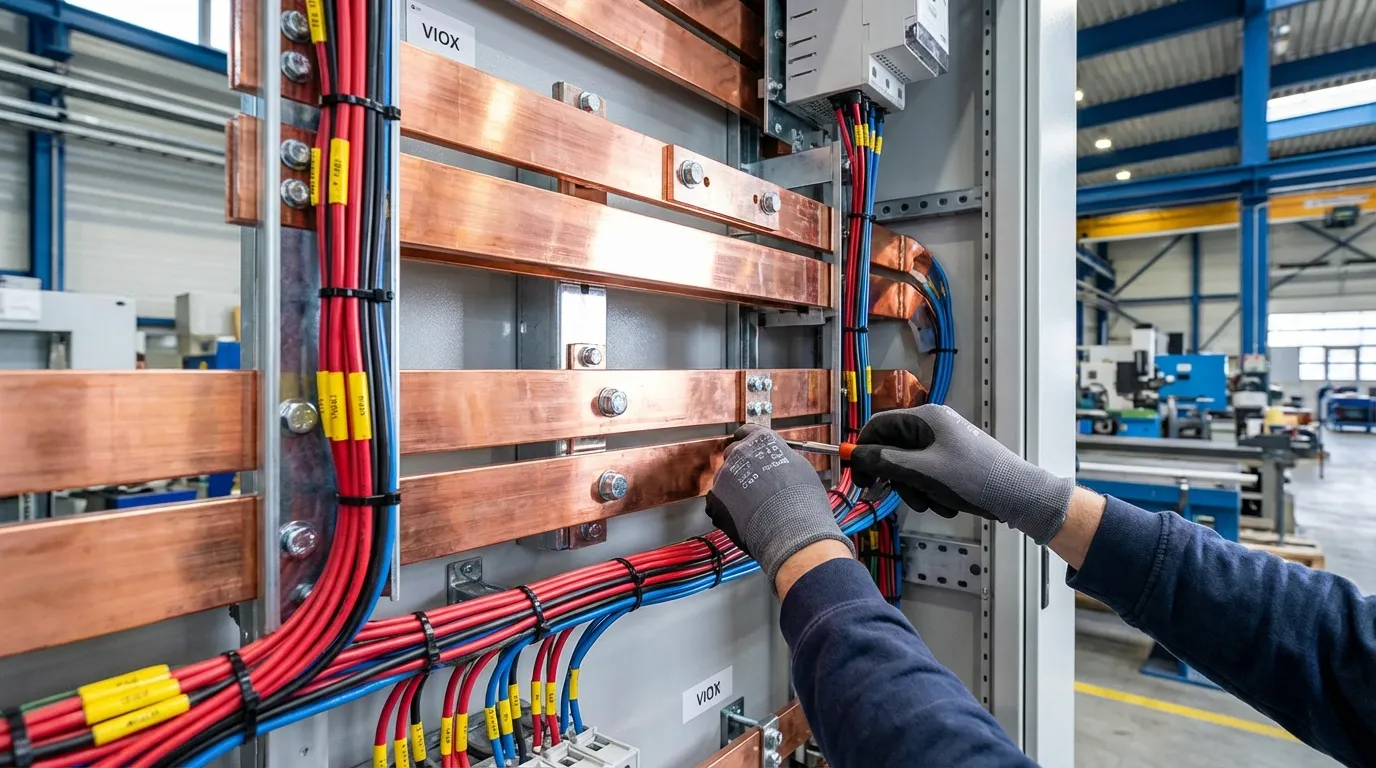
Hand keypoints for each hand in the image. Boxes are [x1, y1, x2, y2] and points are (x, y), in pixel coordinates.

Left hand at [705, 425, 853, 587]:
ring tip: (754, 505)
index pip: (747, 431)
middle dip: (742, 465)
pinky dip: (726, 507)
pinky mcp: (715, 499)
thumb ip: (780, 457)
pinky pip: (717, 500)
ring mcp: (725, 476)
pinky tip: (743, 516)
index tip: (749, 447)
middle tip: (757, 482)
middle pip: (734, 454)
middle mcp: (740, 453)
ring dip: (735, 488)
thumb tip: (776, 460)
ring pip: (725, 478)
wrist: (792, 530)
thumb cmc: (802, 501)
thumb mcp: (800, 467)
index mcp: (761, 440)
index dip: (748, 441)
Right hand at [848, 405, 1073, 544]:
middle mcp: (934, 425)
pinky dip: (930, 490)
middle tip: (895, 497)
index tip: (860, 479)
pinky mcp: (955, 459)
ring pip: (910, 465)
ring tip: (932, 504)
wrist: (1017, 495)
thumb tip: (856, 456)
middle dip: (895, 477)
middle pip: (893, 448)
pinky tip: (945, 505)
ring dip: (914, 489)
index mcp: (925, 418)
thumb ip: (885, 462)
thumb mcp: (921, 472)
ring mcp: (946, 442)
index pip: (878, 425)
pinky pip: (928, 473)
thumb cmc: (971, 479)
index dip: (863, 451)